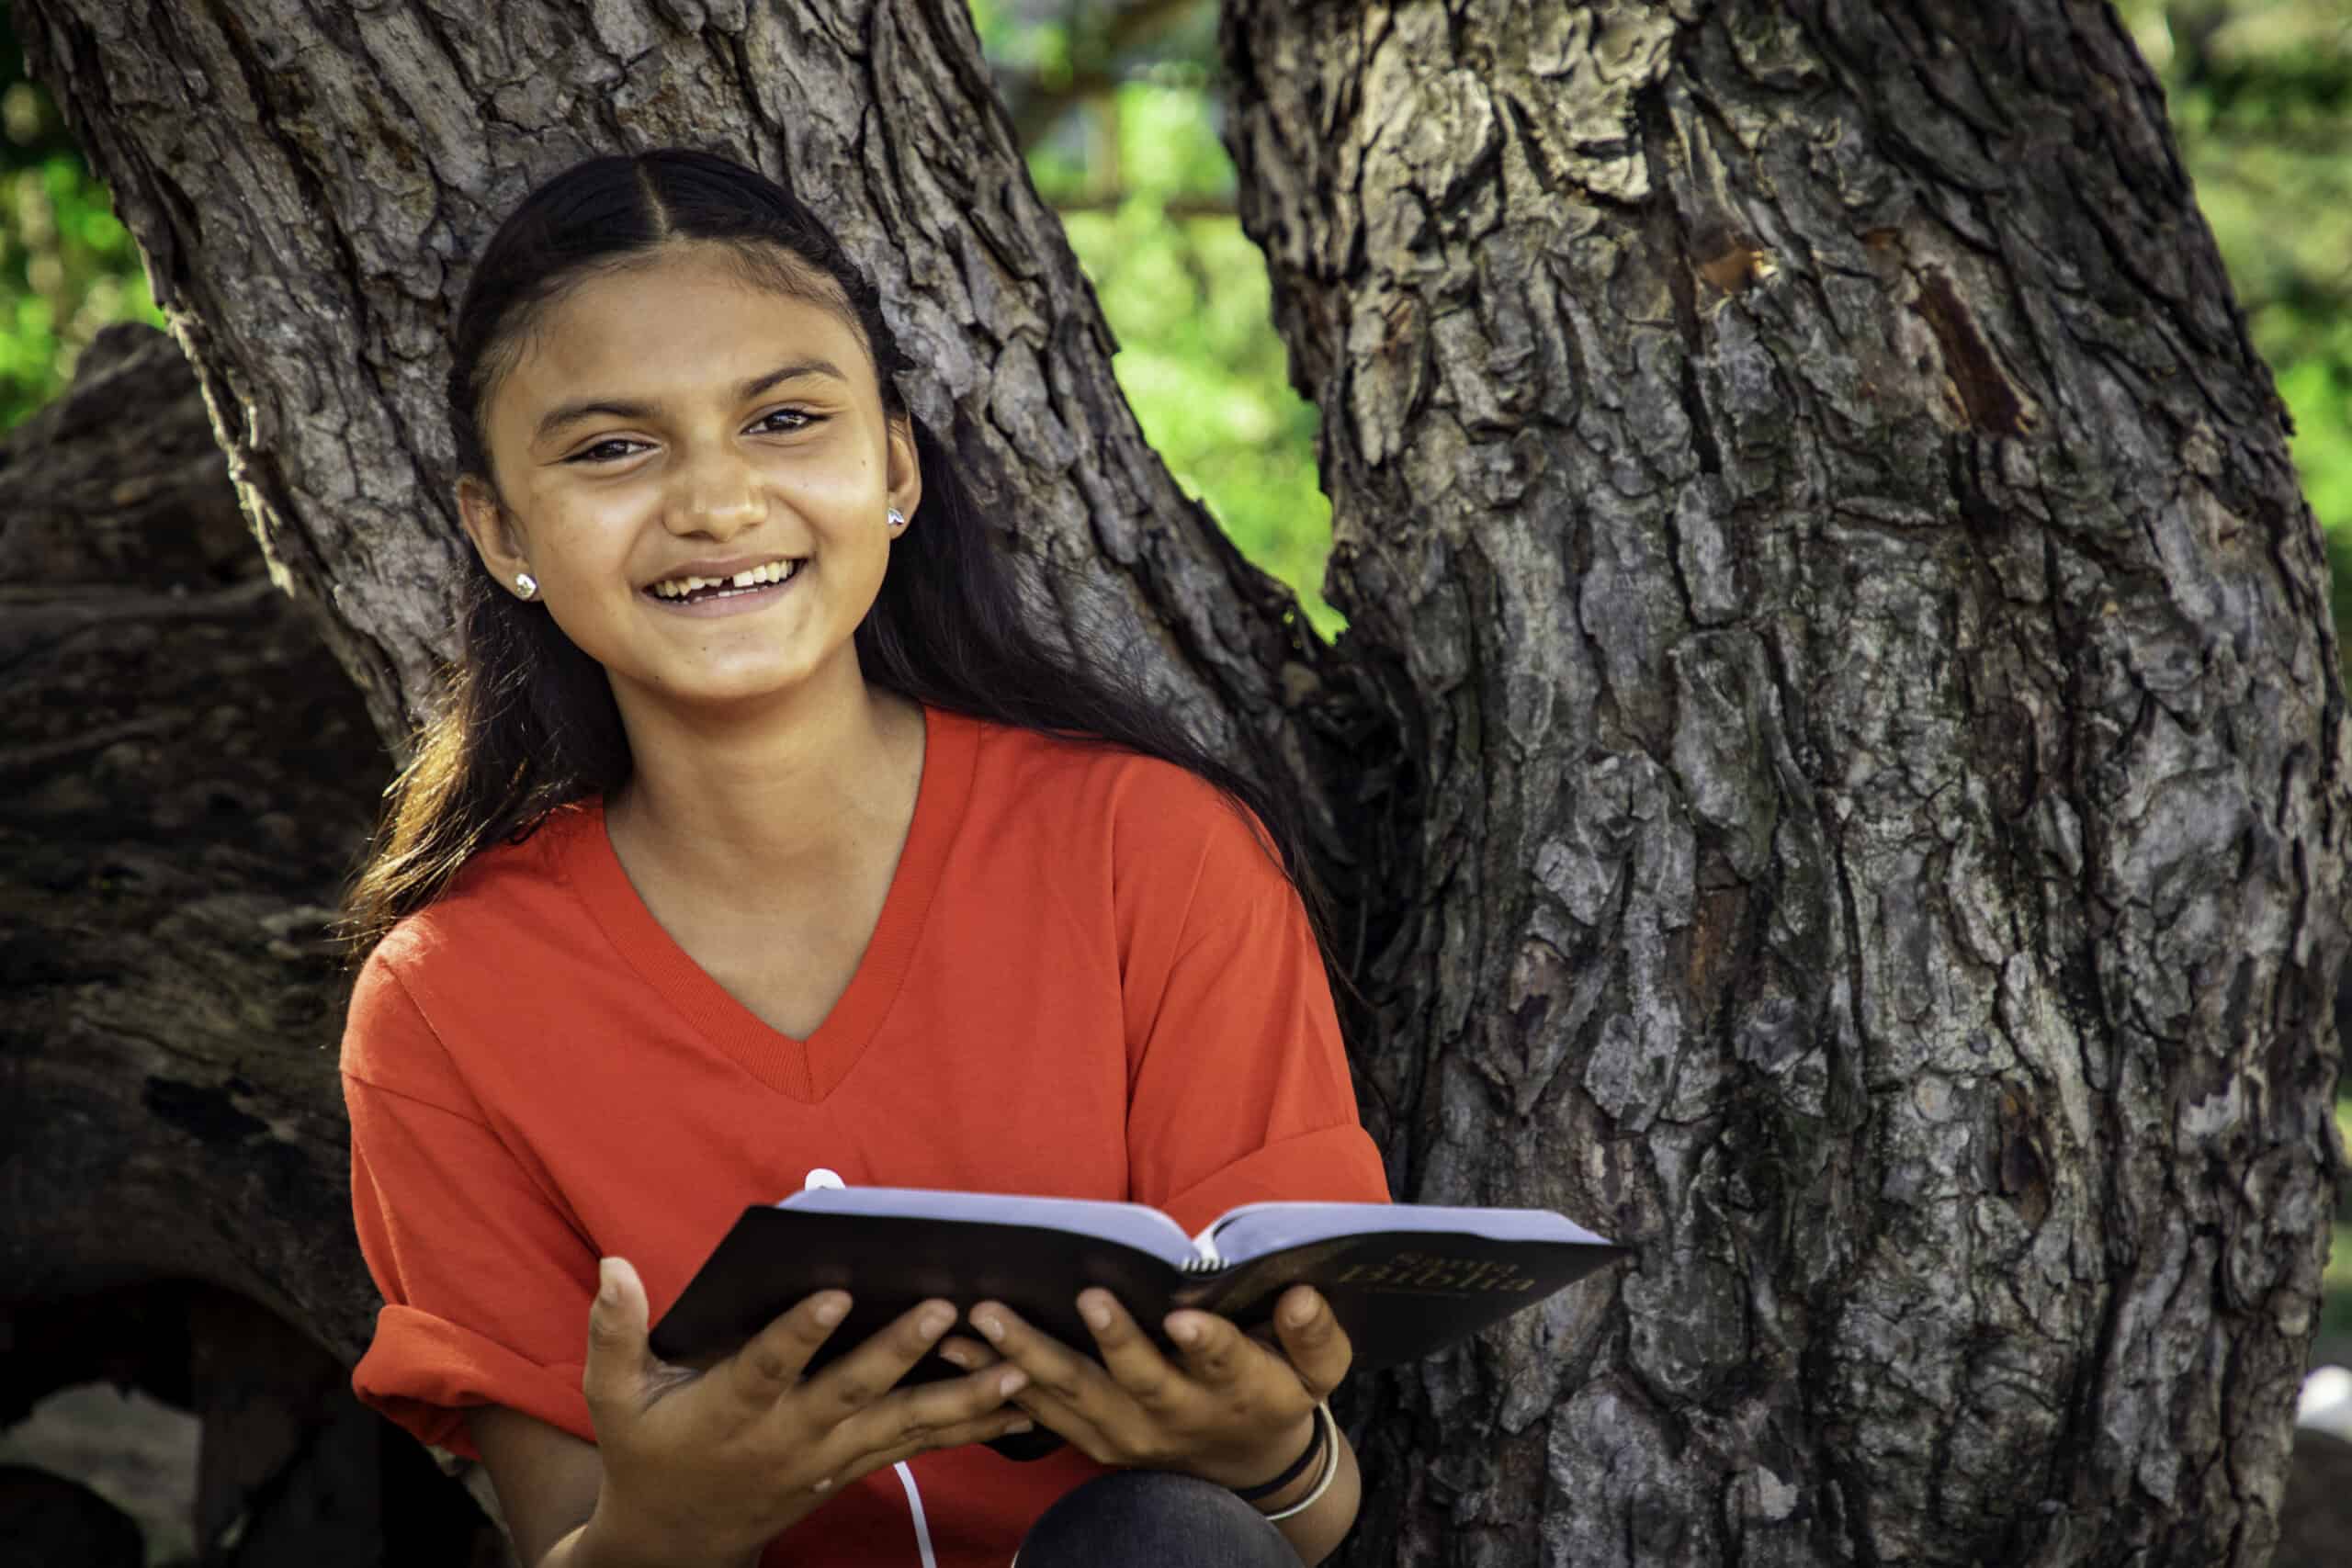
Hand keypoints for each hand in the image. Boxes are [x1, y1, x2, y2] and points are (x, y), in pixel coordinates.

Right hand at [580, 1258, 1035, 1560]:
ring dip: (959, 1398)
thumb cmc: (648, 1450)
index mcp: (730, 1410)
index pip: (766, 1366)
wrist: (676, 1540)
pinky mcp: (854, 1467)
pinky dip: (967, 1425)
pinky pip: (917, 1446)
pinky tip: (1017, 1403)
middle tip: (946, 1311)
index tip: (835, 1291)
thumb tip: (615, 1265)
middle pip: (850, 1393)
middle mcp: (787, 1436)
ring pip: (900, 1426)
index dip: (799, 1332)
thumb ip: (615, 1332)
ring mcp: (828, 1457)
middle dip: (900, 1353)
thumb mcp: (614, 1398)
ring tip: (1013, 1367)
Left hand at [963, 1284, 1350, 1491]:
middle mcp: (1179, 1414)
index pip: (1226, 1363)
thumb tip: (1302, 1293)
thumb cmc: (1280, 1390)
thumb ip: (1314, 1334)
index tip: (1187, 1320)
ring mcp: (1129, 1433)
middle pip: (1139, 1381)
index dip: (1209, 1344)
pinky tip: (955, 1349)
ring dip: (1027, 1357)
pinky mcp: (1093, 1439)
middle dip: (1112, 1341)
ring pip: (1074, 1396)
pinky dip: (997, 1382)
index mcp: (1239, 1389)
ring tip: (984, 1318)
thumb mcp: (1317, 1369)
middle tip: (1085, 1297)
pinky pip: (1041, 1412)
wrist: (1247, 1464)